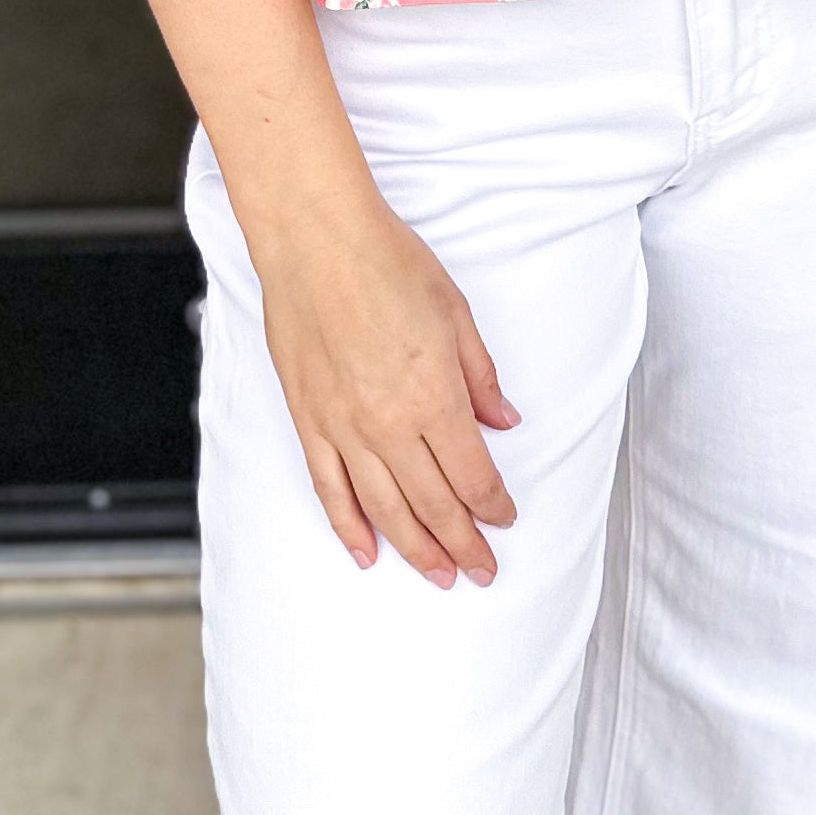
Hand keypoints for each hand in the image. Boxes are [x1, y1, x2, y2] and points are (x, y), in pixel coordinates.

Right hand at [246, 182, 520, 586]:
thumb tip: (504, 422)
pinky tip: (366, 552)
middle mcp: (389, 424)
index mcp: (435, 397)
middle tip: (483, 571)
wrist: (316, 239)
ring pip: (385, 509)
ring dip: (416, 549)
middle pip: (434, 505)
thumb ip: (481, 378)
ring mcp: (344, 428)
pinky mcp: (309, 421)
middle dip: (464, 543)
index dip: (494, 505)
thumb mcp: (457, 314)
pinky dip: (349, 527)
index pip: (473, 474)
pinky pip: (330, 489)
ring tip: (439, 575)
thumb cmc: (387, 263)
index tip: (506, 519)